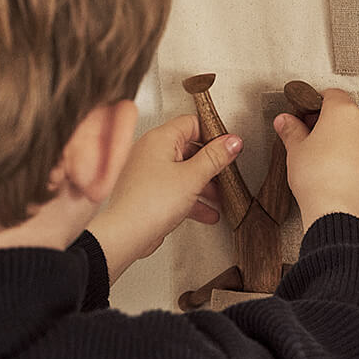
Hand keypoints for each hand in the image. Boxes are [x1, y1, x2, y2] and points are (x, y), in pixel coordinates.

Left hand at [91, 114, 243, 281]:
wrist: (126, 234)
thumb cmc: (150, 203)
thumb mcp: (193, 177)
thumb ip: (215, 157)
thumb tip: (232, 141)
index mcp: (159, 139)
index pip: (192, 123)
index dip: (213, 134)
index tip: (228, 147)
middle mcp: (150, 151)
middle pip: (189, 149)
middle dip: (210, 164)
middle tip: (226, 173)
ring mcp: (147, 172)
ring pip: (183, 171)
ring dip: (204, 185)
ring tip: (220, 197)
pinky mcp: (148, 192)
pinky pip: (174, 189)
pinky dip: (191, 199)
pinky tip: (207, 213)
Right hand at [273, 89, 358, 231]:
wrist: (338, 211)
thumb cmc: (316, 178)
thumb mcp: (296, 150)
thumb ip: (292, 131)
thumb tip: (285, 121)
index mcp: (343, 112)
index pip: (332, 95)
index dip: (318, 104)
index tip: (309, 116)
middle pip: (349, 116)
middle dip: (334, 126)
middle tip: (316, 142)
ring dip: (350, 144)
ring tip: (331, 163)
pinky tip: (345, 177)